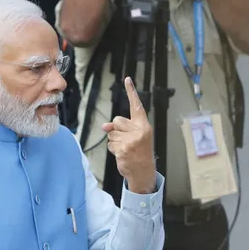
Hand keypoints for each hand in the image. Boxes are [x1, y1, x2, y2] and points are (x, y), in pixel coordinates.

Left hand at [102, 77, 155, 193]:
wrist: (143, 170)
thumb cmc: (139, 151)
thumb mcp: (134, 136)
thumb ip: (121, 128)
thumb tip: (105, 126)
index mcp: (143, 125)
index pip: (136, 106)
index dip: (131, 92)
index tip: (127, 79)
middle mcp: (139, 131)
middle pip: (117, 120)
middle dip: (117, 129)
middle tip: (127, 140)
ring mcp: (131, 140)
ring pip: (111, 133)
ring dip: (115, 141)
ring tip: (125, 147)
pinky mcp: (123, 149)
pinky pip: (110, 144)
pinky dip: (113, 149)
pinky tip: (122, 154)